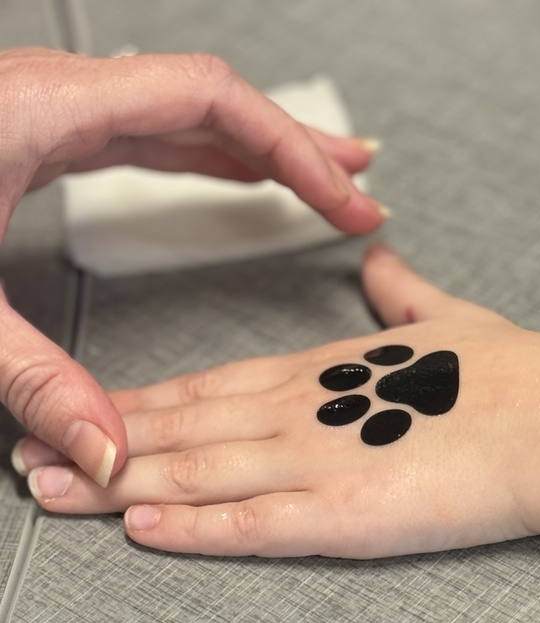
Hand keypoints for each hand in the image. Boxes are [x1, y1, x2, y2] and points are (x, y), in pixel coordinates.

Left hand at [1, 47, 383, 486]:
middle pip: (207, 103)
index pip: (207, 102)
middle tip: (355, 191)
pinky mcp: (31, 138)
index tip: (341, 195)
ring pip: (177, 116)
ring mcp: (42, 114)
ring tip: (314, 184)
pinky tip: (220, 182)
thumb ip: (31, 379)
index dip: (290, 149)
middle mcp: (52, 100)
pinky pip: (140, 136)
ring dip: (252, 149)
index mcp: (46, 111)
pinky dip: (197, 157)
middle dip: (292, 149)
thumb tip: (105, 453)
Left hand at [16, 245, 539, 557]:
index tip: (93, 410)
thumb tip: (382, 264)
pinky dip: (192, 528)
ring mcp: (315, 461)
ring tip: (52, 493)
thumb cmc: (508, 374)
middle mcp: (298, 412)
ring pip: (194, 473)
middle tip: (30, 458)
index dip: (142, 403)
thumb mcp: (446, 320)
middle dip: (101, 444)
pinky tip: (141, 531)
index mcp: (317, 372)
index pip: (206, 387)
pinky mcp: (343, 512)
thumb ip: (403, 294)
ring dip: (117, 486)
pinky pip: (251, 525)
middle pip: (178, 430)